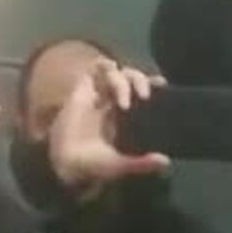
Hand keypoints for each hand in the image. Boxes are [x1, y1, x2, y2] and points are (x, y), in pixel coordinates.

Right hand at [48, 59, 169, 197]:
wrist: (65, 163)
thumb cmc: (93, 164)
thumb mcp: (120, 165)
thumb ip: (141, 163)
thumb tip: (166, 161)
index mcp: (127, 115)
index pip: (143, 91)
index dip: (152, 84)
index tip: (163, 84)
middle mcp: (114, 101)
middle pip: (132, 77)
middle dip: (141, 80)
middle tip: (145, 96)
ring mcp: (98, 94)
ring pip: (116, 72)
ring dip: (123, 81)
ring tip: (124, 102)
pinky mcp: (82, 89)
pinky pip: (95, 68)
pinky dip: (105, 66)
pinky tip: (109, 75)